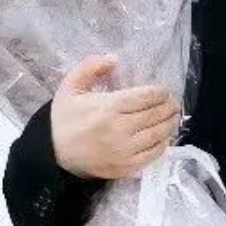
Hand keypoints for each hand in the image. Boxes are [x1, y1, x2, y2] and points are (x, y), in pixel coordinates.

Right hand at [50, 54, 181, 179]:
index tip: (164, 91)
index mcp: (109, 107)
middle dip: (169, 107)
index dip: (161, 92)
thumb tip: (114, 58)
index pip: (147, 97)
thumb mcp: (70, 87)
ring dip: (170, 124)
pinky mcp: (127, 167)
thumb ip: (90, 68)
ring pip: (159, 134)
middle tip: (173, 103)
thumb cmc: (64, 118)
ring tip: (172, 117)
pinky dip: (163, 144)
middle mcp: (121, 129)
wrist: (52, 153)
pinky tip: (164, 136)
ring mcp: (125, 151)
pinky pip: (154, 154)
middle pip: (157, 115)